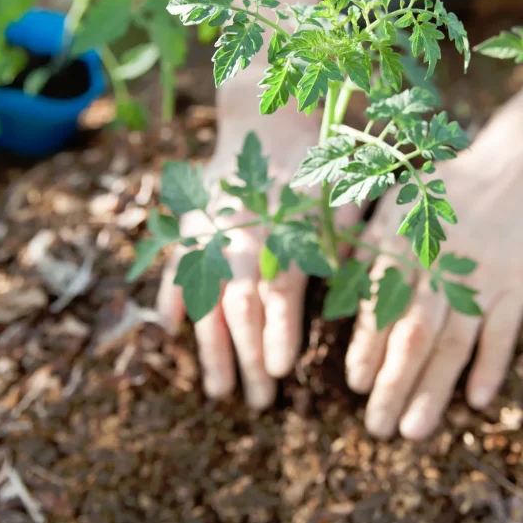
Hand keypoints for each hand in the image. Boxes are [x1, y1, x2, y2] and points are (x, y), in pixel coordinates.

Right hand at [156, 102, 321, 408]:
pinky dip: (170, 298)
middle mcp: (242, 237)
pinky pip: (174, 267)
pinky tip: (170, 332)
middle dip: (247, 358)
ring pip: (205, 298)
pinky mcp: (190, 228)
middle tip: (257, 401)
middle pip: (241, 307)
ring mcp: (209, 234)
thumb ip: (341, 244)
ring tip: (218, 391)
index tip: (280, 371)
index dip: (278, 332)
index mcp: (284, 232)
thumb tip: (351, 288)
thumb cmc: (317, 169)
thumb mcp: (341, 200)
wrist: (268, 121)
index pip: (279, 292)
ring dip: (211, 348)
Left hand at [344, 104, 522, 439]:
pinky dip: (491, 364)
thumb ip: (366, 243)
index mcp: (403, 242)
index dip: (366, 347)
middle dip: (392, 384)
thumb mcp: (398, 202)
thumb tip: (329, 280)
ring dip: (433, 388)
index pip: (380, 305)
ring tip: (414, 429)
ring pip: (454, 340)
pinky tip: (478, 400)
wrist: (518, 165)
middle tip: (377, 428)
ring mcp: (482, 273)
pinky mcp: (518, 281)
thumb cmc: (449, 190)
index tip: (354, 384)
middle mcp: (439, 262)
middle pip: (413, 334)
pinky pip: (503, 330)